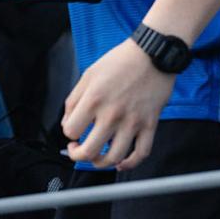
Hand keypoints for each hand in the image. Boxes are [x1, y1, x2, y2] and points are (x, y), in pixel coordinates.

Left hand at [62, 36, 177, 169]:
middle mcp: (112, 113)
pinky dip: (131, 164)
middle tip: (77, 151)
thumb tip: (67, 124)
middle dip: (78, 155)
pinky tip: (121, 163)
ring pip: (114, 157)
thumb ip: (74, 100)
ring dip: (101, 164)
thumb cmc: (118, 63)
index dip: (68, 134)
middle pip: (90, 150)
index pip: (71, 130)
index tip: (72, 132)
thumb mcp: (88, 75)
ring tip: (96, 158)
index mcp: (93, 99)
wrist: (151, 56)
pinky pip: (142, 153)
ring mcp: (133, 121)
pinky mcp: (150, 125)